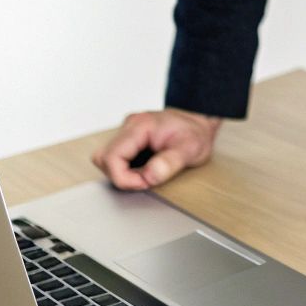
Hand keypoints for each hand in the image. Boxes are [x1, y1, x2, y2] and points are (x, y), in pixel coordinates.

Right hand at [91, 108, 220, 189]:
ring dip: (123, 173)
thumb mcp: (190, 149)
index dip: (123, 178)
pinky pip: (116, 157)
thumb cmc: (196, 133)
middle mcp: (130, 125)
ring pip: (106, 158)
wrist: (201, 122)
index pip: (111, 157)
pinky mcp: (130, 138)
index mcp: (140, 125)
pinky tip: (145, 168)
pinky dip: (127, 168)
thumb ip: (170, 163)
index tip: (144, 183)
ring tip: (147, 174)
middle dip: (121, 176)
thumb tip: (149, 176)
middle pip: (104, 158)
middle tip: (146, 180)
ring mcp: (128, 131)